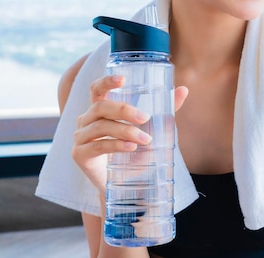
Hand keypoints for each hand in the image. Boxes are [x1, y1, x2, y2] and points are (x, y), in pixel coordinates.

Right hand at [71, 75, 188, 193]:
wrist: (127, 184)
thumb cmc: (136, 151)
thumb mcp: (151, 128)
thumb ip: (165, 110)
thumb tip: (184, 89)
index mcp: (100, 109)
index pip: (97, 89)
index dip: (106, 81)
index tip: (123, 79)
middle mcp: (86, 120)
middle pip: (100, 106)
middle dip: (124, 110)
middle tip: (145, 118)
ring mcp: (81, 137)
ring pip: (100, 126)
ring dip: (125, 131)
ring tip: (145, 139)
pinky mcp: (80, 155)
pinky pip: (98, 145)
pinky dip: (116, 145)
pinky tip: (131, 147)